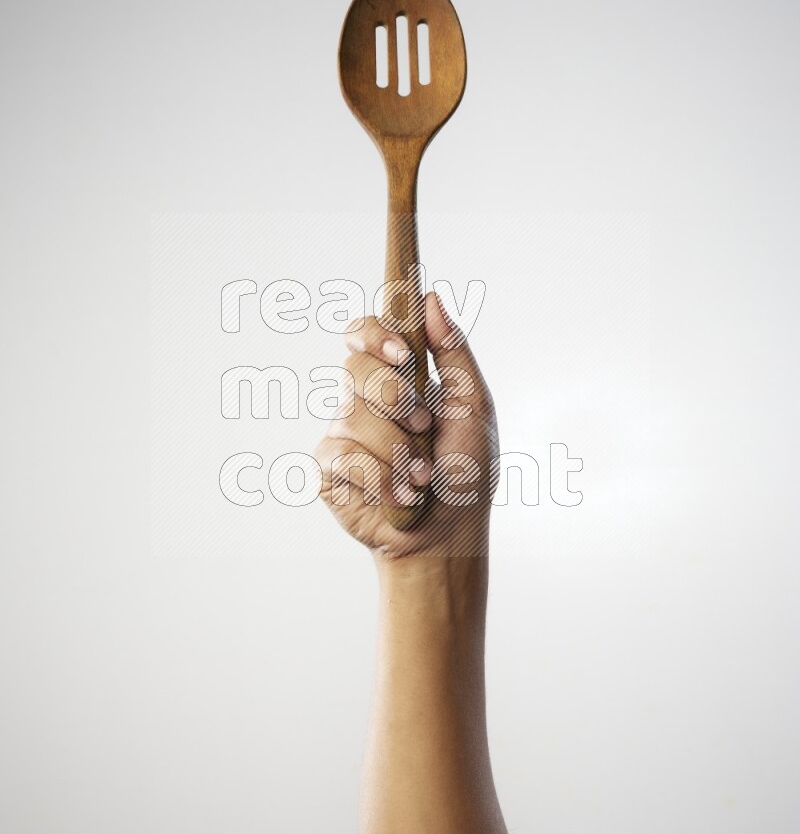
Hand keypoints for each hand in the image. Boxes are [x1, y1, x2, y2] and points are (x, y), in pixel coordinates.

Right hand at [315, 291, 497, 562]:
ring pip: (354, 418)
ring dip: (400, 451)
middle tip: (423, 428)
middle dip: (395, 398)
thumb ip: (453, 352)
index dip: (373, 335)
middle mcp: (363, 400)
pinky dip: (383, 479)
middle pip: (355, 369)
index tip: (401, 354)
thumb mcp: (473, 406)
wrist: (451, 534)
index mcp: (396, 377)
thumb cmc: (465, 471)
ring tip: (423, 477)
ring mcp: (343, 433)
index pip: (362, 334)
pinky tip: (403, 498)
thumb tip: (430, 299)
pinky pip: (345, 457)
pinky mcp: (330, 470)